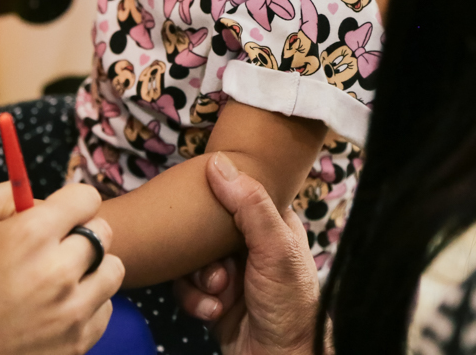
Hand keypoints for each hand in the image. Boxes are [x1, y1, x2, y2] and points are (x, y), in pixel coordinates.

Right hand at [0, 182, 123, 354]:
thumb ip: (1, 195)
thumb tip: (38, 195)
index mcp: (30, 234)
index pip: (87, 198)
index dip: (73, 202)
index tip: (60, 214)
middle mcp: (58, 272)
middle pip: (103, 233)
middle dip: (81, 233)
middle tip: (55, 247)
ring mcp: (70, 313)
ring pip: (112, 272)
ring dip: (91, 269)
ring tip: (58, 278)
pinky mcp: (75, 346)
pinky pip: (104, 310)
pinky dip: (88, 306)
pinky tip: (56, 308)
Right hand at [175, 153, 318, 354]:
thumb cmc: (289, 304)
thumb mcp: (275, 248)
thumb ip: (249, 205)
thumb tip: (218, 163)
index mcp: (272, 223)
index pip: (237, 194)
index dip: (216, 199)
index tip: (198, 202)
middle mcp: (250, 245)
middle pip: (205, 228)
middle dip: (203, 253)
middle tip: (218, 271)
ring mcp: (230, 272)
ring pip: (190, 258)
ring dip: (199, 279)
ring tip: (219, 293)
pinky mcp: (213, 297)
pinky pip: (186, 287)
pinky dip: (195, 300)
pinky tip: (213, 312)